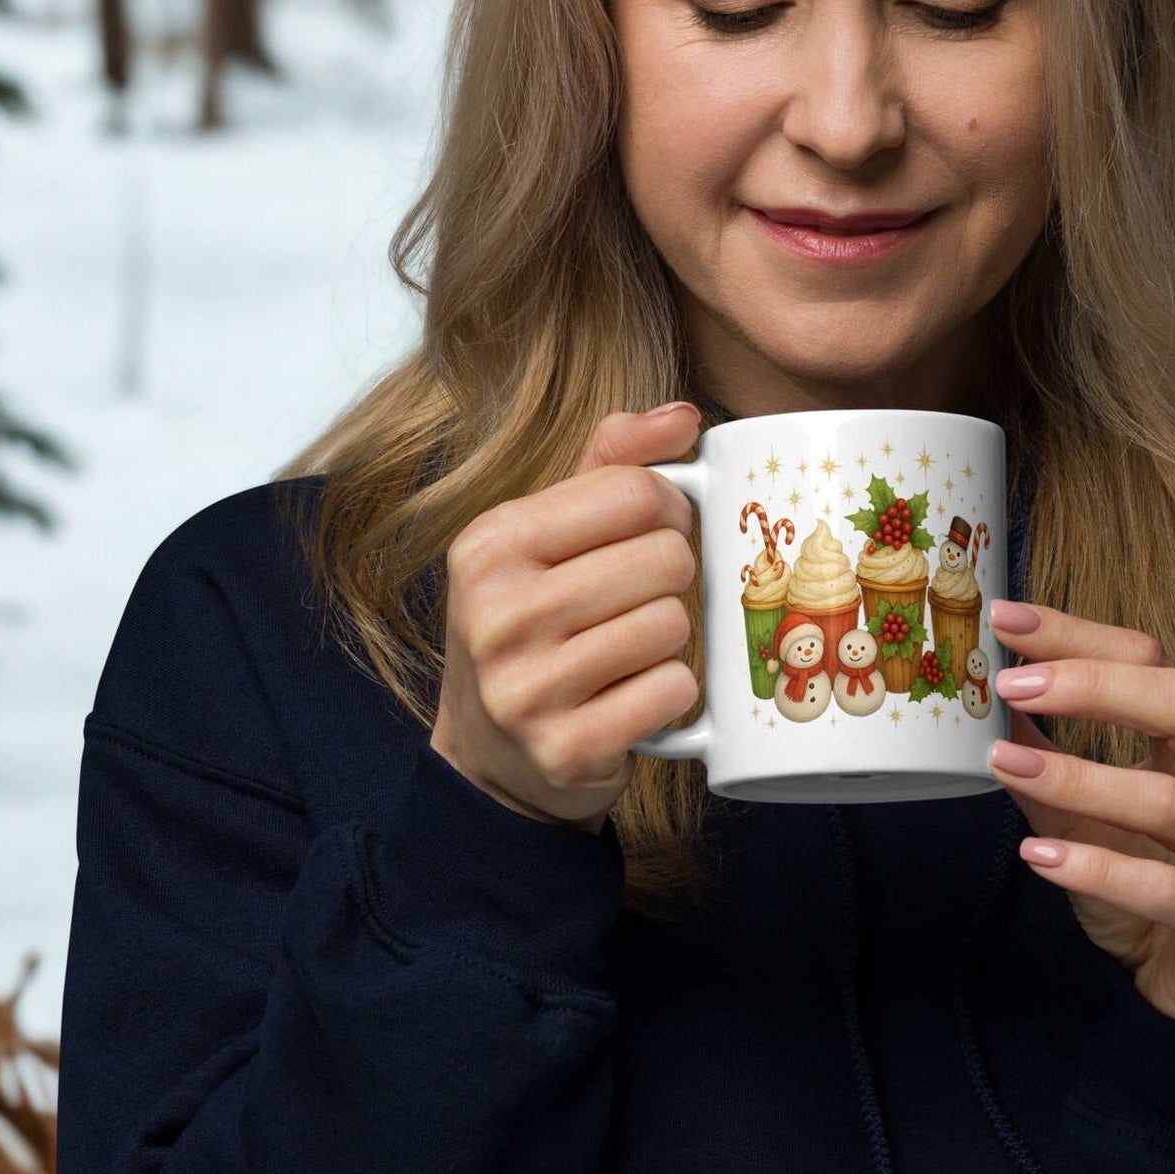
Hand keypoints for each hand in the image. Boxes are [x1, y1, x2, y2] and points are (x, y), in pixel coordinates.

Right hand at [430, 403, 703, 834]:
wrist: (489, 757)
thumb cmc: (533, 625)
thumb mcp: (546, 536)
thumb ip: (611, 465)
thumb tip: (684, 415)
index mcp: (490, 544)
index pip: (635, 492)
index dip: (671, 509)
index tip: (658, 531)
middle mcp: (496, 612)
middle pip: (666, 559)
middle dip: (673, 579)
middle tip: (642, 600)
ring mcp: (524, 688)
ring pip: (674, 625)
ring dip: (671, 638)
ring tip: (631, 650)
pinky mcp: (564, 748)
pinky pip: (673, 691)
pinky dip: (672, 694)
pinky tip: (634, 696)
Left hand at [984, 598, 1174, 1026]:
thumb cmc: (1147, 887)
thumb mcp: (1089, 817)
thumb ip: (1047, 764)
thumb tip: (984, 704)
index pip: (1156, 662)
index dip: (1080, 636)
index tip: (1006, 620)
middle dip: (1096, 688)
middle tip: (1011, 684)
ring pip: (1172, 800)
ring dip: (1080, 779)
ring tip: (1005, 766)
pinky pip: (1169, 891)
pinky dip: (1098, 869)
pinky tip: (1039, 855)